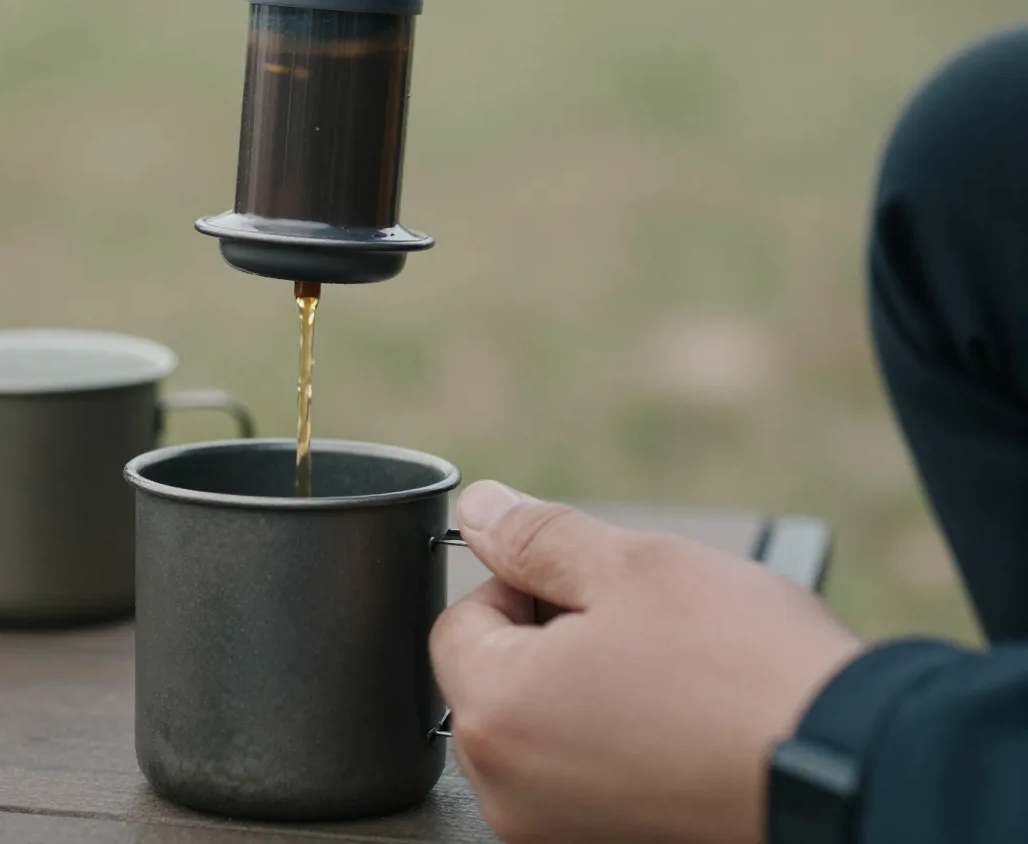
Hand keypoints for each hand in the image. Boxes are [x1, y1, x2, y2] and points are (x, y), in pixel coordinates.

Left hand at [434, 481, 862, 842]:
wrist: (860, 771)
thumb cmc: (747, 670)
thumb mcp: (633, 565)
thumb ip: (536, 537)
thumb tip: (480, 508)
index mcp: (496, 714)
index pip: (458, 621)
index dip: (520, 585)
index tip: (589, 585)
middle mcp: (510, 791)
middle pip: (496, 682)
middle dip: (553, 640)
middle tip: (639, 629)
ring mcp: (557, 834)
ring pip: (544, 732)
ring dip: (589, 693)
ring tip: (672, 678)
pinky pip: (585, 780)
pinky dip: (620, 747)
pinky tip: (682, 727)